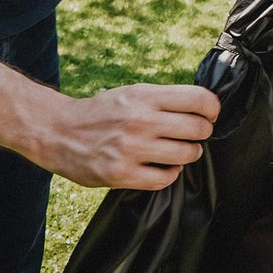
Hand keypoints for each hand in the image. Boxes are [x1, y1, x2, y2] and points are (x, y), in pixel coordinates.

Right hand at [36, 83, 219, 189]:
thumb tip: (201, 106)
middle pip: (197, 128)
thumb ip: (163, 99)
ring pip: (185, 154)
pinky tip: (165, 168)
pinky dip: (170, 174)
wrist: (60, 131)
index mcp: (146, 96)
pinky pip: (164, 179)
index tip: (211, 114)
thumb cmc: (102, 111)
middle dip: (203, 133)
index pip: (198, 99)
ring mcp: (132, 148)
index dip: (213, 108)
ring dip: (189, 154)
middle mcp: (141, 120)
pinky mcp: (122, 174)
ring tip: (182, 151)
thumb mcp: (132, 93)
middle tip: (197, 135)